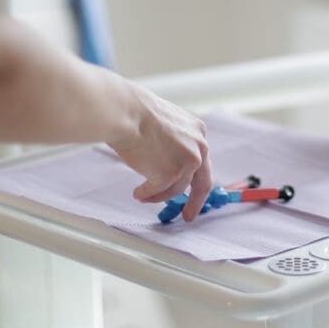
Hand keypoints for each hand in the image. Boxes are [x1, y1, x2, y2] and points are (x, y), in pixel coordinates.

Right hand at [109, 81, 212, 220]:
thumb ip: (175, 142)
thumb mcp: (166, 123)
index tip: (194, 193)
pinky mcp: (171, 174)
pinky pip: (158, 191)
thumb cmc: (135, 113)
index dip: (197, 179)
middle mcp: (199, 147)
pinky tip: (137, 193)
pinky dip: (146, 194)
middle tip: (187, 215)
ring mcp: (187, 161)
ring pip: (175, 189)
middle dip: (195, 202)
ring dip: (158, 195)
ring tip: (142, 195)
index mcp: (198, 131)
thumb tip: (167, 163)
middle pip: (202, 182)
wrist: (125, 112)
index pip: (203, 161)